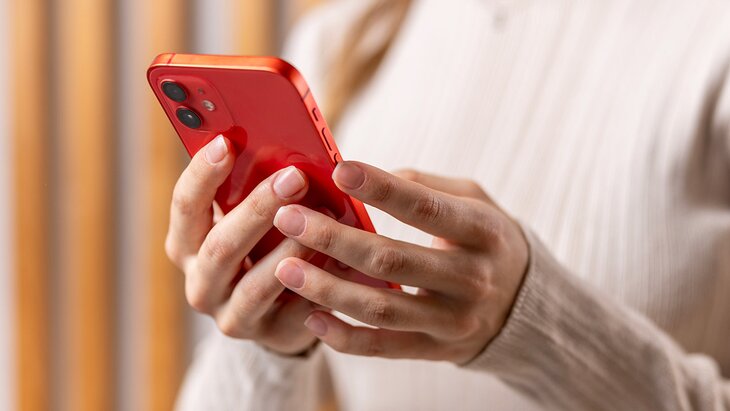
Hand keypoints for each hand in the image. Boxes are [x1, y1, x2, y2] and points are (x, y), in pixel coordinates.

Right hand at [165, 135, 318, 354]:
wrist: (276, 311)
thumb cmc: (261, 245)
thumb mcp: (248, 218)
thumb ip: (253, 190)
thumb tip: (288, 152)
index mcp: (186, 243)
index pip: (185, 206)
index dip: (202, 174)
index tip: (226, 142)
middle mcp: (200, 282)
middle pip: (221, 245)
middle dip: (258, 208)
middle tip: (295, 177)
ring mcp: (230, 314)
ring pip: (257, 285)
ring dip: (290, 250)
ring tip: (320, 222)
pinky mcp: (268, 336)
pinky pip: (296, 312)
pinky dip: (319, 286)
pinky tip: (342, 263)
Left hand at [272, 161, 528, 363]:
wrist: (524, 302)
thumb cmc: (486, 238)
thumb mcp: (473, 200)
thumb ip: (426, 186)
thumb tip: (368, 175)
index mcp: (483, 231)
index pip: (426, 208)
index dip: (382, 189)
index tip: (339, 169)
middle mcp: (472, 279)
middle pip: (392, 259)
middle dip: (333, 238)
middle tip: (287, 217)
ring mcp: (454, 320)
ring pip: (381, 308)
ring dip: (327, 289)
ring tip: (285, 267)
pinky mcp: (436, 349)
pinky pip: (385, 347)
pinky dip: (345, 337)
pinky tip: (311, 317)